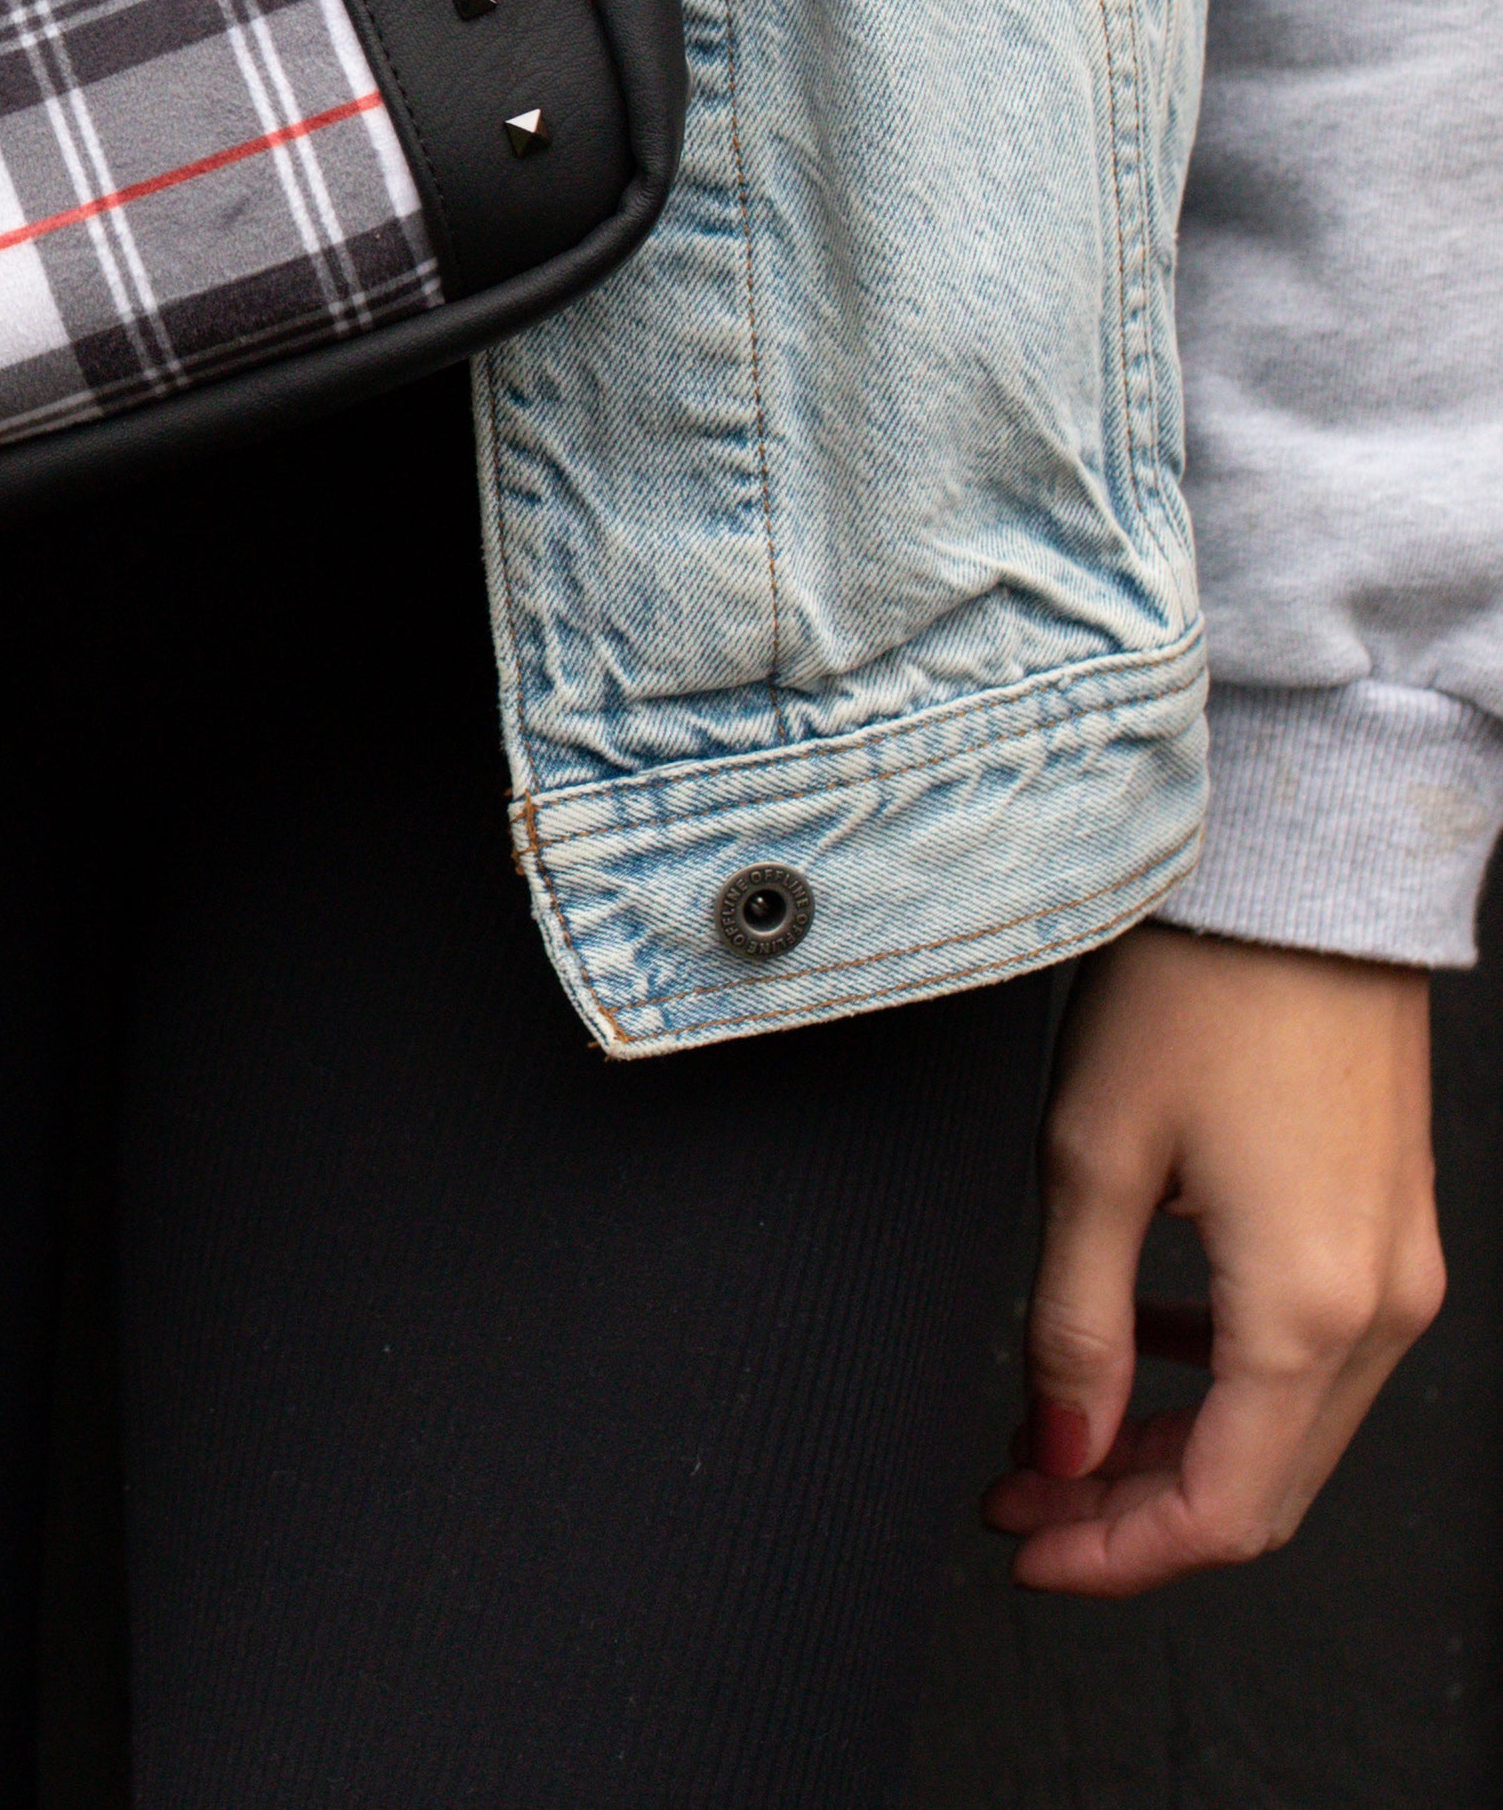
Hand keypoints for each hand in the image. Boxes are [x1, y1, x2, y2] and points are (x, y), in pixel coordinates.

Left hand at [982, 924, 1443, 1595]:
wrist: (1297, 868)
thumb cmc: (1198, 984)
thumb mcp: (1093, 1159)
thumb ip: (1074, 1329)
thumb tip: (1063, 1448)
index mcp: (1307, 1311)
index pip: (1220, 1514)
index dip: (1113, 1554)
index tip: (1026, 1543)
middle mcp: (1379, 1310)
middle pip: (1261, 1488)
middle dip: (1132, 1510)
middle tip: (1023, 1489)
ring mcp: (1400, 1268)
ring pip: (1289, 1428)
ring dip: (1177, 1449)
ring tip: (1058, 1424)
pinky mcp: (1392, 1225)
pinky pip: (1314, 1353)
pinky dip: (1225, 1381)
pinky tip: (1143, 1344)